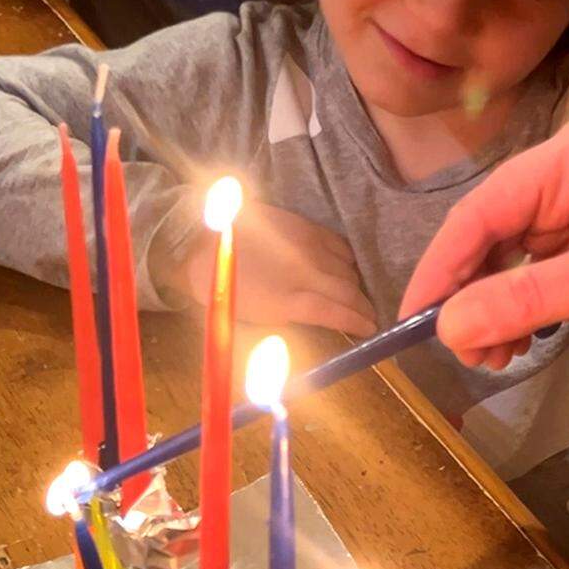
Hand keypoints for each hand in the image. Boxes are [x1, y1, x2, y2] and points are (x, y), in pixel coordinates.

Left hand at [157, 201, 376, 338]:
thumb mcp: (245, 324)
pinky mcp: (304, 226)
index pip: (338, 313)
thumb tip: (308, 342)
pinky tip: (345, 267)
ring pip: (347, 267)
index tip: (370, 330)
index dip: (359, 323)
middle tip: (369, 316)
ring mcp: (307, 245)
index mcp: (290, 301)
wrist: (198, 243)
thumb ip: (281, 331)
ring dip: (354, 284)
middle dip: (362, 306)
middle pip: (348, 290)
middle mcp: (306, 272)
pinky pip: (338, 243)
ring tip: (355, 295)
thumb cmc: (220, 290)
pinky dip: (347, 259)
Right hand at [400, 114, 568, 367]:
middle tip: (459, 350)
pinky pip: (535, 283)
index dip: (443, 266)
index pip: (483, 211)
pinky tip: (516, 346)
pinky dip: (520, 316)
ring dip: (492, 312)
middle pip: (489, 236)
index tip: (413, 317)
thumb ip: (526, 299)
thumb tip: (450, 326)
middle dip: (468, 295)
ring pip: (508, 264)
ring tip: (492, 358)